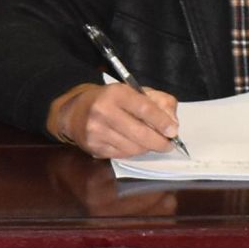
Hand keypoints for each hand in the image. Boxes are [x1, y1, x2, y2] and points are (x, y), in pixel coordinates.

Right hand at [48, 82, 182, 159]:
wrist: (75, 112)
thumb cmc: (111, 100)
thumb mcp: (134, 92)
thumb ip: (159, 102)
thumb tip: (172, 123)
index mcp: (116, 93)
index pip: (144, 108)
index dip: (161, 121)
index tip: (173, 131)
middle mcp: (103, 111)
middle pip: (140, 133)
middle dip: (159, 142)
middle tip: (168, 145)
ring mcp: (97, 131)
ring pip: (132, 147)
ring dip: (146, 148)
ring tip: (150, 143)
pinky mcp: (94, 147)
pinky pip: (122, 155)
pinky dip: (133, 152)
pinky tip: (133, 145)